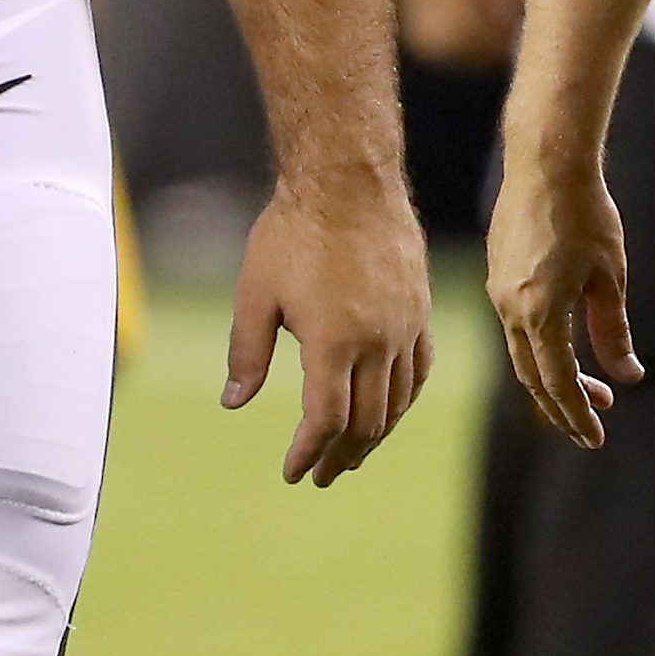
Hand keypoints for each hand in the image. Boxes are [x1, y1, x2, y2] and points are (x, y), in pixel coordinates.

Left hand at [223, 175, 432, 485]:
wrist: (348, 179)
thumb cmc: (293, 231)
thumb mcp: (255, 292)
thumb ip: (247, 352)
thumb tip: (234, 402)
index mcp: (333, 343)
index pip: (326, 421)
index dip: (309, 453)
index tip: (293, 472)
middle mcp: (377, 342)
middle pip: (367, 422)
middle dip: (341, 456)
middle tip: (322, 476)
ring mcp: (405, 326)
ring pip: (397, 402)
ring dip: (375, 437)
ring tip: (354, 455)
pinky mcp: (419, 308)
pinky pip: (420, 369)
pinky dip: (405, 400)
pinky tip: (391, 409)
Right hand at [486, 148, 639, 447]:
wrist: (545, 162)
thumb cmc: (586, 215)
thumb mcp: (611, 277)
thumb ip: (614, 331)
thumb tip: (626, 377)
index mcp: (540, 314)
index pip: (558, 384)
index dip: (577, 415)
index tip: (595, 439)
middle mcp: (510, 309)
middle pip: (534, 377)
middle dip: (563, 407)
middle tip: (592, 427)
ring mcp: (499, 291)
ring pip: (522, 353)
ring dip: (552, 377)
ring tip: (589, 388)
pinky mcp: (498, 274)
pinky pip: (515, 326)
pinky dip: (539, 348)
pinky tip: (564, 344)